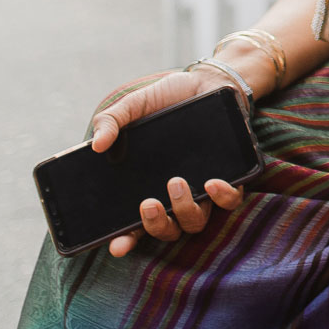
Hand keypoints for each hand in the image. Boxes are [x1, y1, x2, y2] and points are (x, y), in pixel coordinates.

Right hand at [88, 71, 247, 256]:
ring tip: (176, 183)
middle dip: (157, 225)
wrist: (205, 82)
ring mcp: (203, 189)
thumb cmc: (166, 100)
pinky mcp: (231, 177)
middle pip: (168, 230)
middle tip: (147, 204)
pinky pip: (231, 200)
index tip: (117, 246)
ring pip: (197, 221)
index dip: (125, 241)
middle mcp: (176, 196)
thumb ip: (112, 121)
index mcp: (148, 188)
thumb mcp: (134, 106)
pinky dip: (223, 197)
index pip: (134, 226)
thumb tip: (97, 145)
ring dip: (186, 209)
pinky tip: (212, 183)